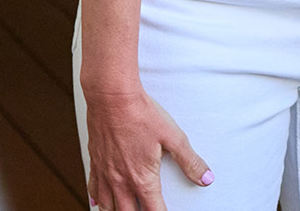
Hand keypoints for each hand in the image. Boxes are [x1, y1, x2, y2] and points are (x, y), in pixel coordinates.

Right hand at [84, 83, 211, 210]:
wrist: (112, 99)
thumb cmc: (142, 115)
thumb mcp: (173, 137)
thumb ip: (189, 161)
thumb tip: (206, 178)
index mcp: (142, 178)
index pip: (153, 210)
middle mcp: (120, 182)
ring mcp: (105, 174)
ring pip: (107, 206)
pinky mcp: (95, 163)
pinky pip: (93, 189)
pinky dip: (98, 200)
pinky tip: (100, 203)